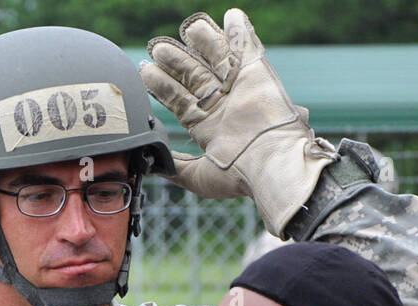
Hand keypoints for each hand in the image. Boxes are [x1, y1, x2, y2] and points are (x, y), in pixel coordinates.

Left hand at [140, 8, 336, 236]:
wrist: (271, 162)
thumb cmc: (238, 174)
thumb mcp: (199, 177)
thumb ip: (178, 168)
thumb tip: (156, 164)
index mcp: (209, 127)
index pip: (180, 100)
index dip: (163, 85)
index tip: (146, 70)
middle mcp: (224, 105)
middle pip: (195, 76)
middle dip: (176, 61)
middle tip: (157, 48)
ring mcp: (240, 87)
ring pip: (217, 58)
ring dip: (203, 41)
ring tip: (187, 28)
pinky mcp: (258, 73)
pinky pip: (248, 46)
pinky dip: (241, 30)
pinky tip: (231, 16)